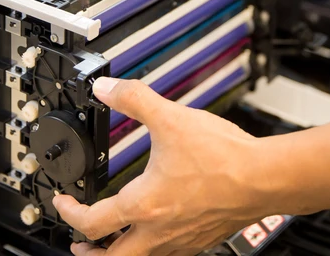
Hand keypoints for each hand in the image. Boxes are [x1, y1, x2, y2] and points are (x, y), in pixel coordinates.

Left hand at [53, 77, 272, 254]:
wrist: (265, 178)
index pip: (92, 221)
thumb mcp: (171, 119)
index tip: (64, 202)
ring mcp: (181, 240)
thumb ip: (135, 100)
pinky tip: (158, 229)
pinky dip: (153, 247)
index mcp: (144, 205)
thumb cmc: (224, 159)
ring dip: (120, 251)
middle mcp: (159, 231)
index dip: (69, 213)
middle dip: (90, 252)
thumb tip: (107, 89)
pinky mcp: (202, 240)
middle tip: (79, 242)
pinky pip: (169, 253)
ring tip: (114, 240)